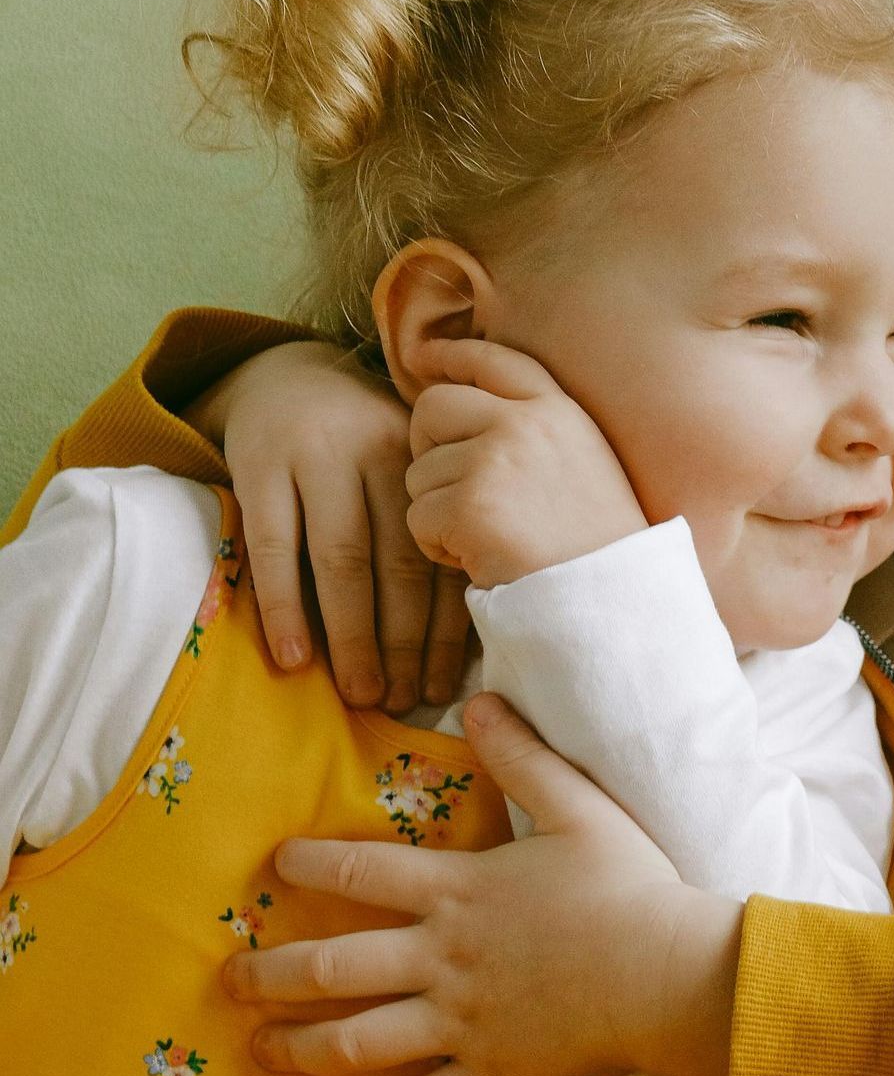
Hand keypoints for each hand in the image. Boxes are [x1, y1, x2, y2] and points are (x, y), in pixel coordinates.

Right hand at [205, 341, 474, 710]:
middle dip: (402, 642)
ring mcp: (315, 457)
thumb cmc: (359, 449)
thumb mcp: (403, 473)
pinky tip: (293, 656)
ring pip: (341, 560)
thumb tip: (452, 646)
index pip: (440, 559)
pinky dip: (284, 606)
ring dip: (352, 635)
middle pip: (397, 565)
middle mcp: (377, 456)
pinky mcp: (259, 465)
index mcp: (424, 464)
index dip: (444, 631)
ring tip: (361, 692)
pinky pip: (273, 547)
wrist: (282, 374)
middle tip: (401, 701)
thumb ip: (428, 533)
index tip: (442, 687)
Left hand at [224, 695, 740, 1075]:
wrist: (674, 977)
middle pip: (330, 966)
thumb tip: (481, 701)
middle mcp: (441, 960)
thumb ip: (524, 758)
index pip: (362, 870)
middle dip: (269, 973)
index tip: (274, 864)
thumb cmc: (634, 890)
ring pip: (355, 1041)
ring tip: (259, 1050)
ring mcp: (460, 1024)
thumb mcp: (582, 808)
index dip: (309, 862)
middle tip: (230, 979)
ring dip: (297, 1047)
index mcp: (459, 892)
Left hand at [404, 339, 647, 589]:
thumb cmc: (600, 549)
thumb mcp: (586, 467)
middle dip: (426, 447)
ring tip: (487, 539)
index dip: (451, 354)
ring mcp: (496, 461)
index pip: (494, 360)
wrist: (615, 601)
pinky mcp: (470, 506)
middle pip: (434, 407)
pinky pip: (418, 518)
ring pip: (421, 473)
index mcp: (561, 412)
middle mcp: (526, 424)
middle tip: (449, 489)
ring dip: (440, 512)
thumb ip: (537, 433)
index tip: (420, 357)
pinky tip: (479, 560)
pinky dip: (437, 547)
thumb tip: (465, 414)